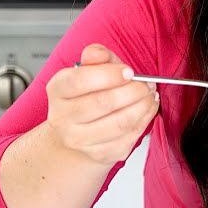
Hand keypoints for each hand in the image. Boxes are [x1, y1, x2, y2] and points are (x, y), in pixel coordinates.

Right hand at [43, 43, 158, 166]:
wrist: (79, 134)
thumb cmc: (87, 96)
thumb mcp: (89, 70)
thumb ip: (97, 57)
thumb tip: (96, 53)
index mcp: (58, 90)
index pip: (79, 81)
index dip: (109, 75)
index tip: (129, 71)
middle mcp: (63, 118)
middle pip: (104, 102)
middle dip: (134, 90)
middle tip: (147, 83)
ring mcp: (80, 139)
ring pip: (121, 122)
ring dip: (143, 105)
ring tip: (150, 95)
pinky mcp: (100, 154)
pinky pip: (130, 136)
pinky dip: (145, 120)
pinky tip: (147, 109)